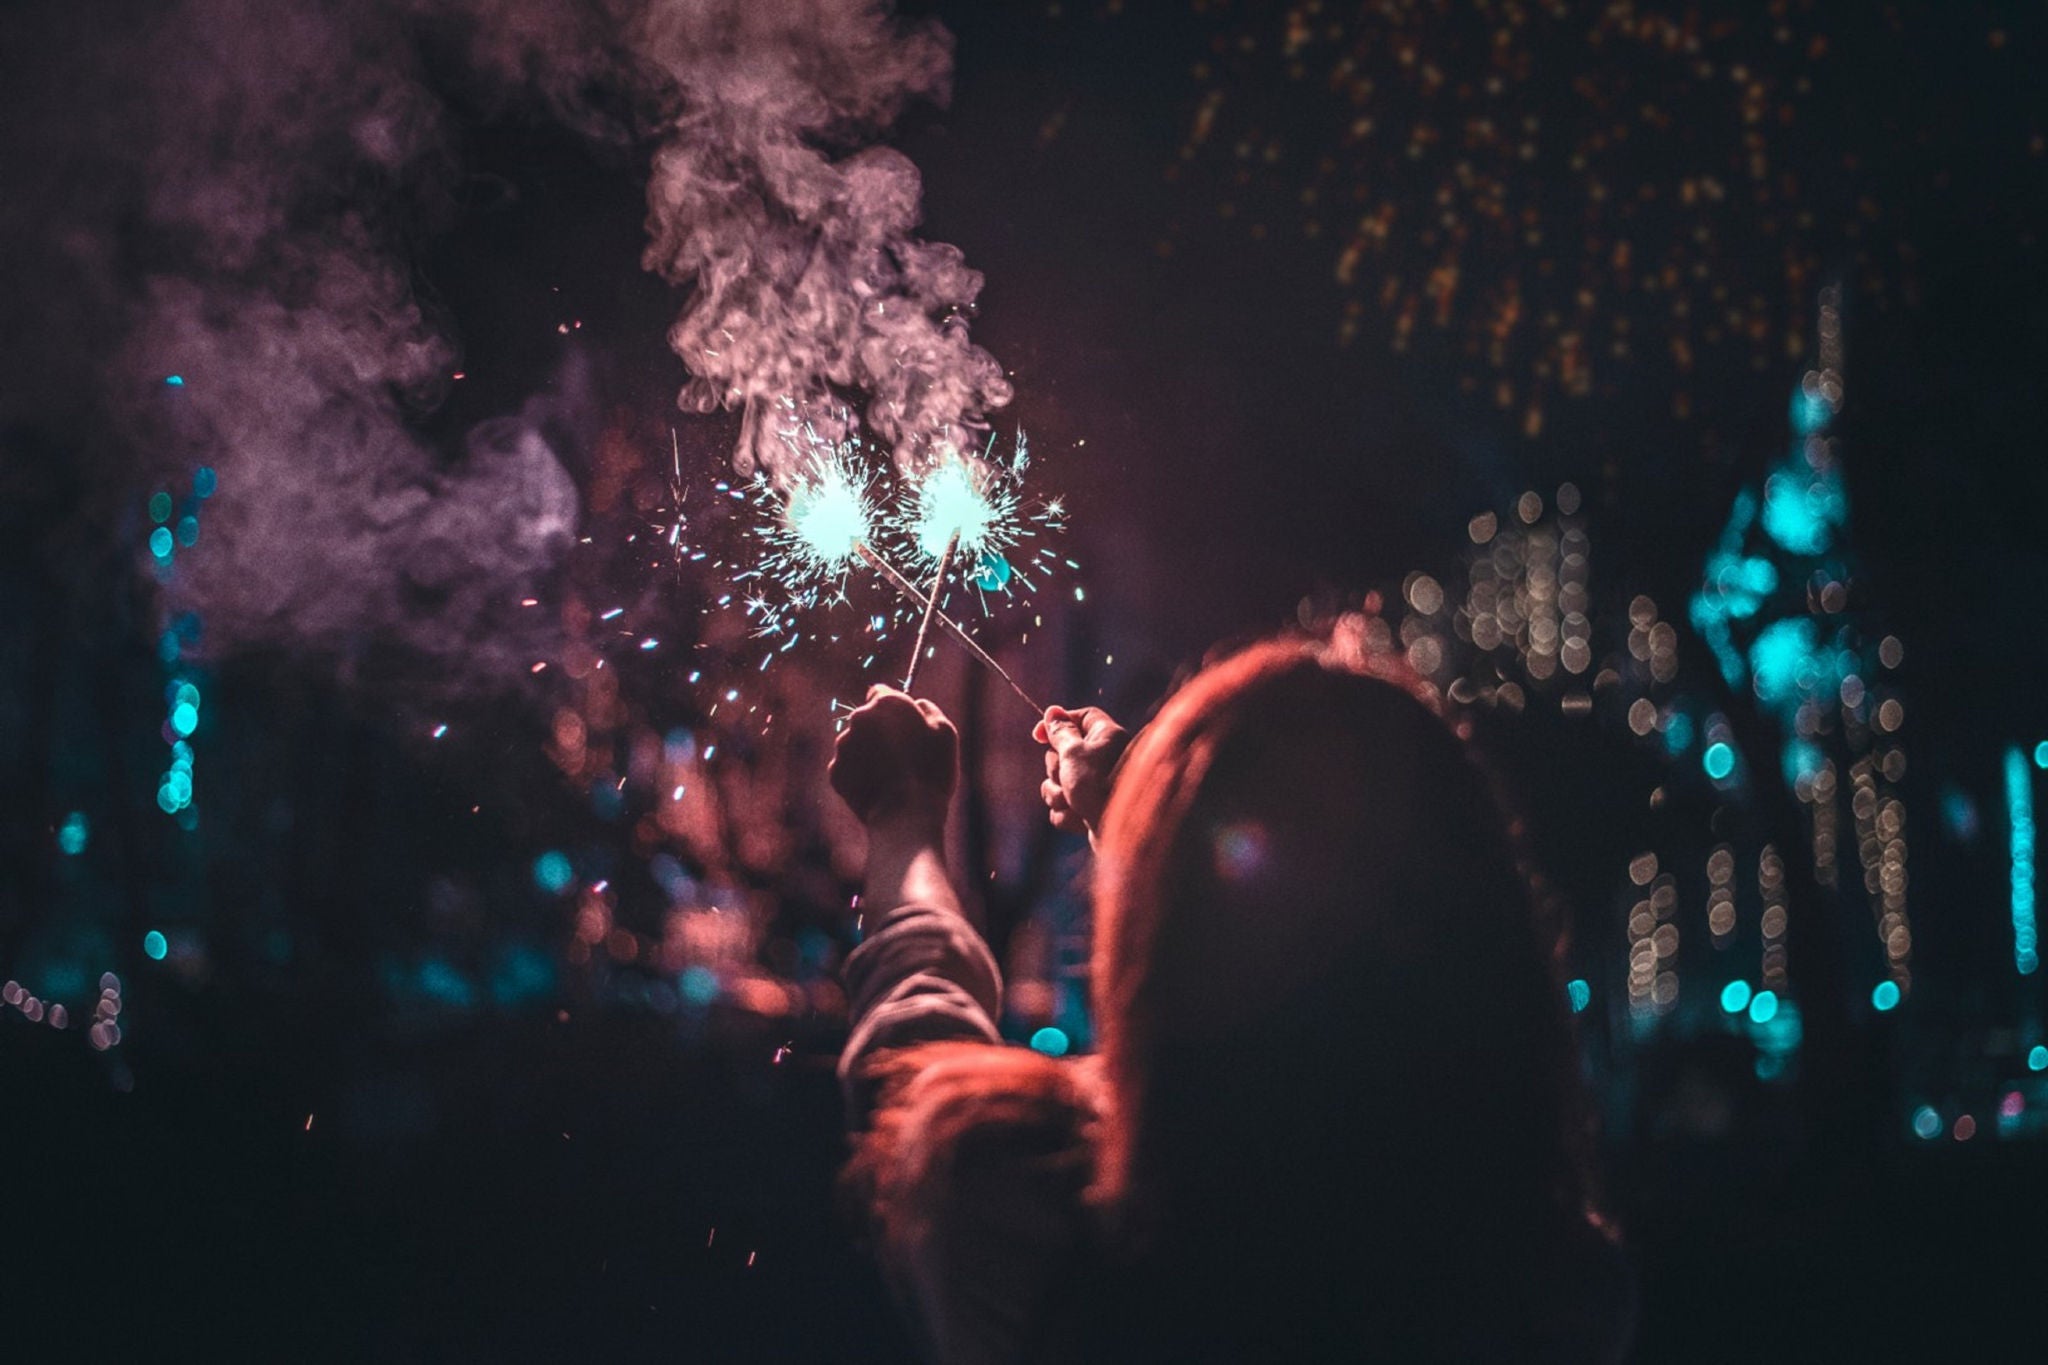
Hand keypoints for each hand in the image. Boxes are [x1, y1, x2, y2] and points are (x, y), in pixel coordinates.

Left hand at [830, 685, 957, 833]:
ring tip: (893, 776)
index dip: (893, 708)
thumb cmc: (931, 770)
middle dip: (880, 731)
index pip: (881, 692)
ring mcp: (843, 746)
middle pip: (867, 719)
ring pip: (857, 744)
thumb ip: (928, 709)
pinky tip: (880, 788)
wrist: (906, 815)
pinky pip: (849, 768)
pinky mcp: (835, 772)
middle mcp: (859, 719)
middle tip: (901, 754)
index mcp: (885, 703)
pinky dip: (861, 775)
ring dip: (870, 754)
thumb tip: (917, 704)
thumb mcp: (944, 731)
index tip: (902, 722)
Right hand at [1033, 705, 1129, 833]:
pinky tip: (1081, 821)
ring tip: (1075, 804)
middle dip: (1056, 770)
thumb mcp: (1074, 753)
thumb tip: (1053, 712)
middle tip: (1069, 777)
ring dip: (1059, 795)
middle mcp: (1105, 759)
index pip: (1081, 717)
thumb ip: (1061, 733)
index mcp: (1107, 736)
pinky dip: (1067, 815)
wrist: (1124, 835)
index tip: (1038, 736)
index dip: (1058, 724)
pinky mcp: (1091, 811)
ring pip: (1059, 784)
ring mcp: (1097, 787)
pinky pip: (1064, 808)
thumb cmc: (1101, 787)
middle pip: (1062, 753)